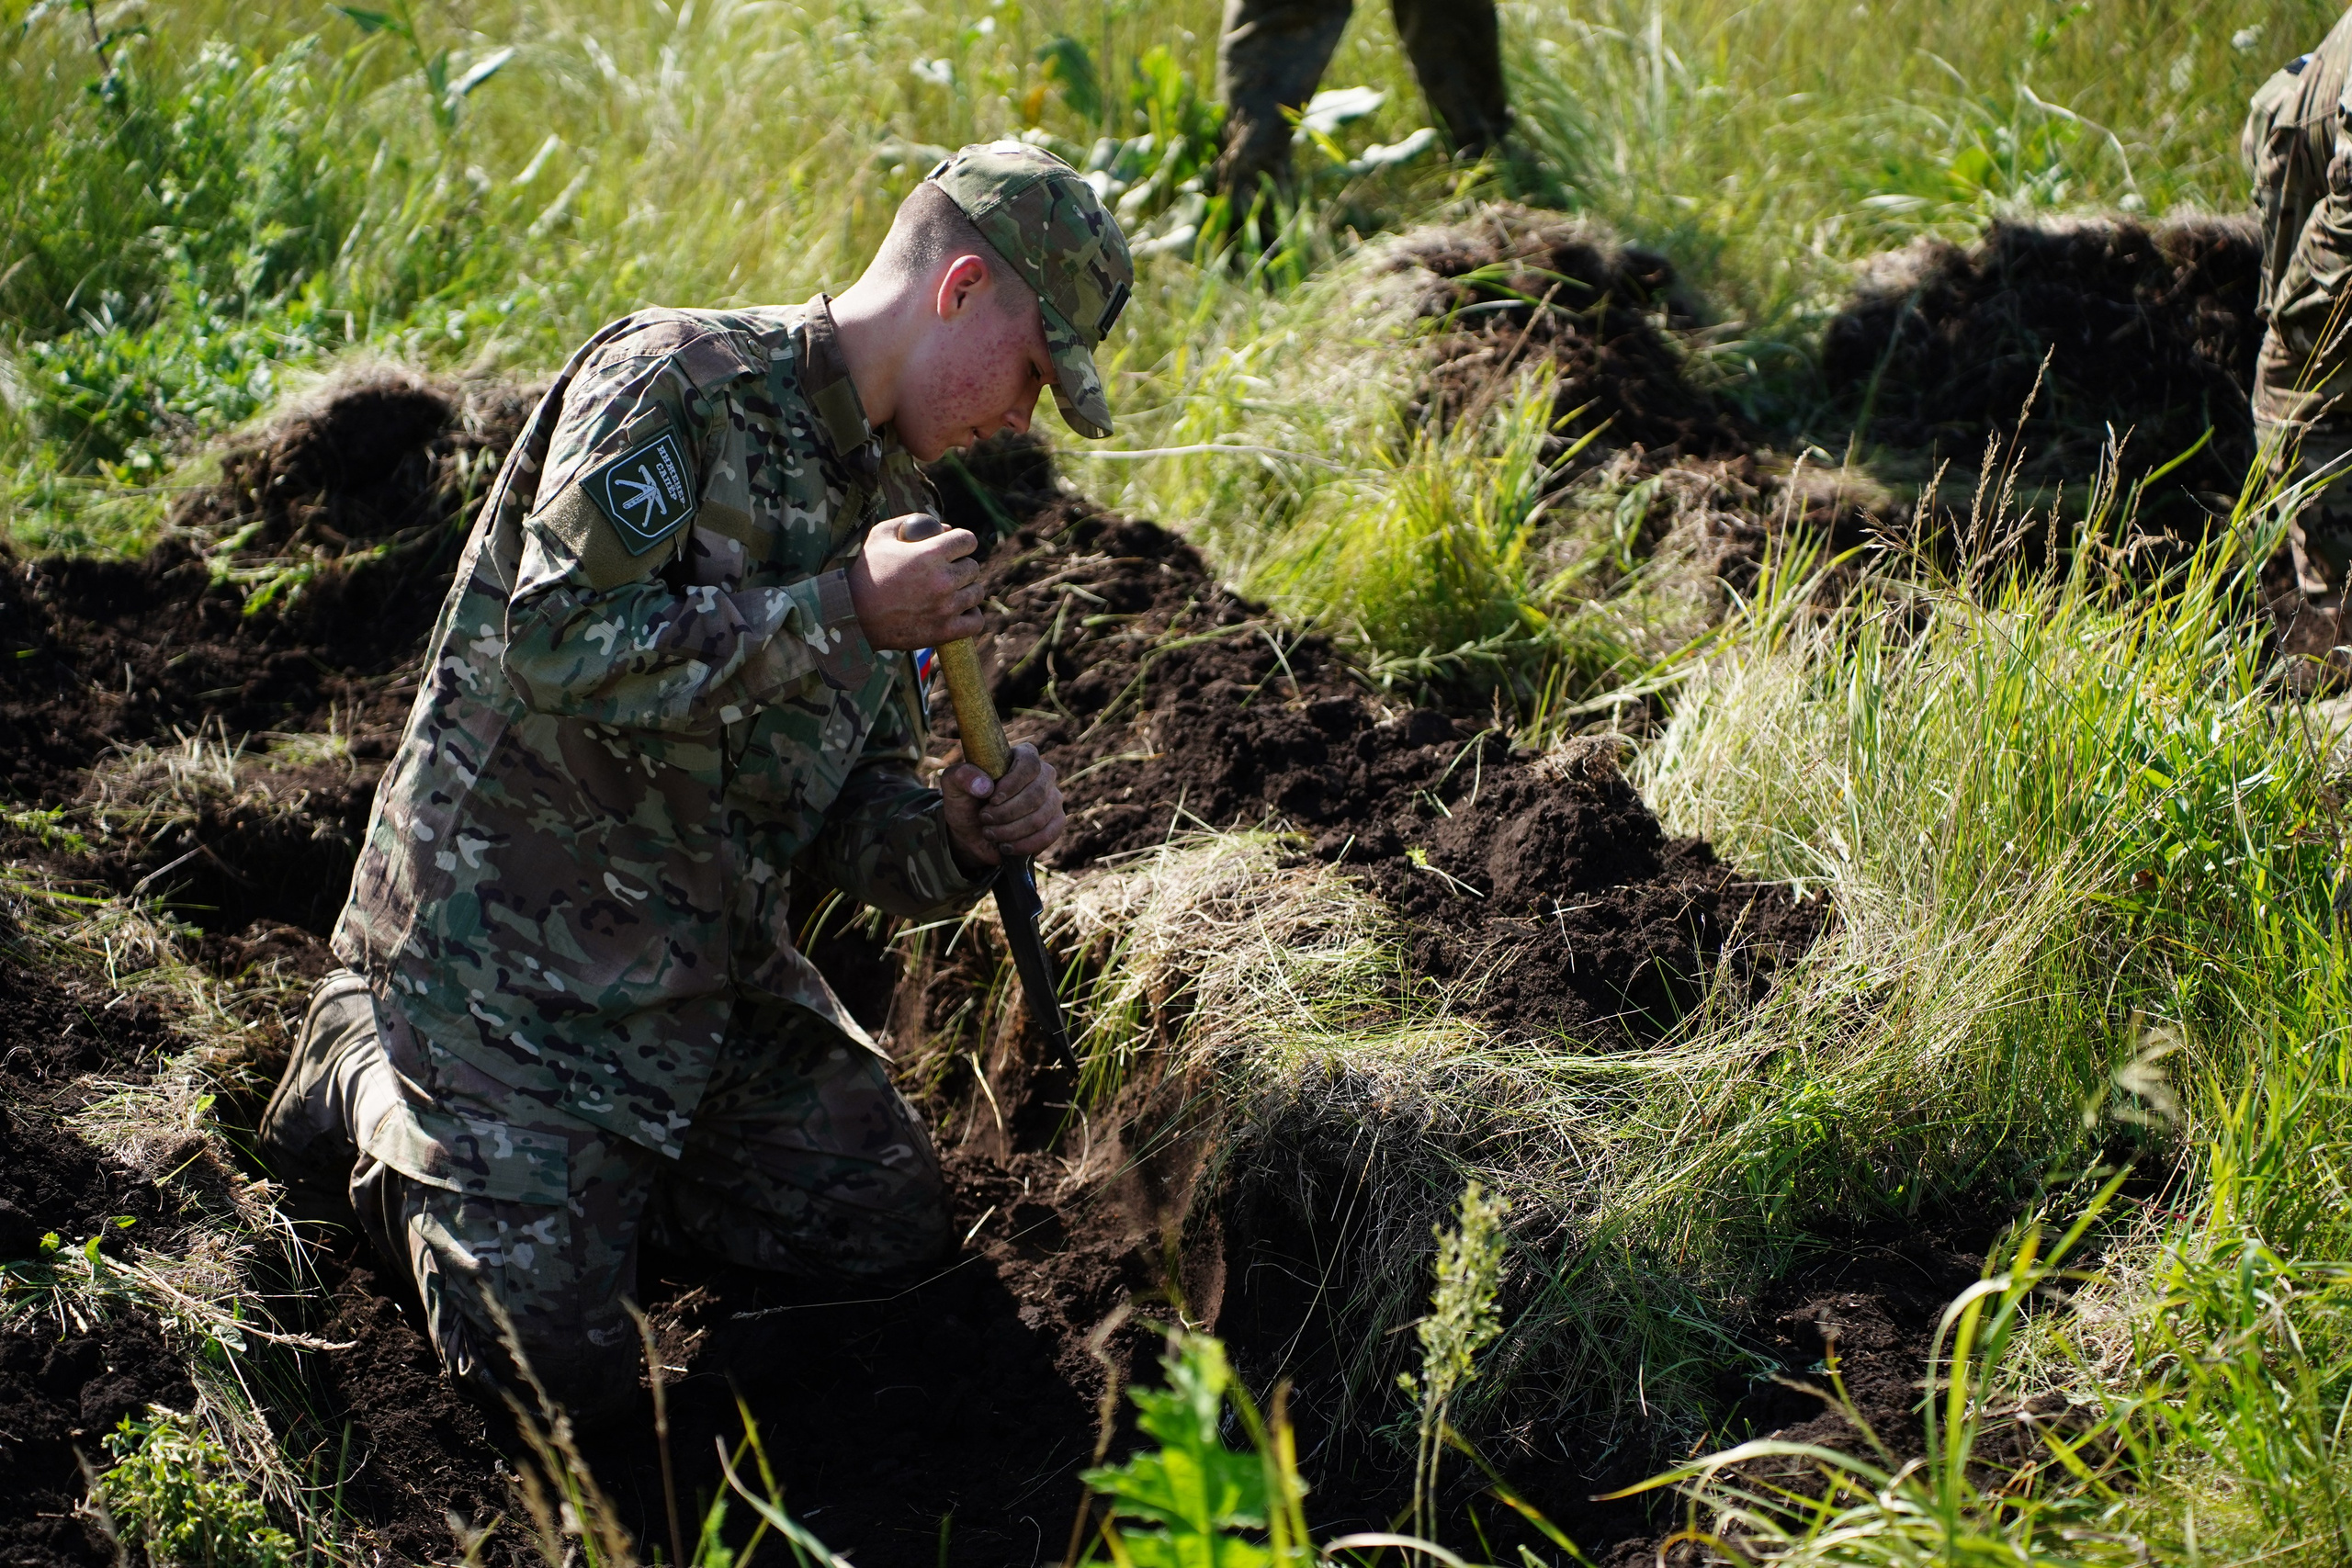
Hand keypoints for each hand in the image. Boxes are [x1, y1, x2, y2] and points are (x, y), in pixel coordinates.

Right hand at [848, 513, 982, 649]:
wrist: (853, 615)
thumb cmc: (866, 573)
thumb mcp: (881, 535)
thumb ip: (912, 521)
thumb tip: (944, 527)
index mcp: (930, 554)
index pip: (968, 540)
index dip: (961, 542)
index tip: (954, 548)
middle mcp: (943, 580)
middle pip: (973, 567)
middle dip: (961, 566)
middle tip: (946, 571)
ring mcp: (946, 608)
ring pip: (976, 593)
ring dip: (966, 590)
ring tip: (950, 591)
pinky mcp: (944, 631)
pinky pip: (976, 621)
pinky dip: (970, 616)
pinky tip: (958, 611)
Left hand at [942, 743, 1063, 867]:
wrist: (973, 833)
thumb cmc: (966, 802)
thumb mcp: (954, 786)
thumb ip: (961, 776)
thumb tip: (985, 786)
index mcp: (1022, 756)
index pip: (1029, 763)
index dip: (1013, 783)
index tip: (992, 799)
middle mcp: (1044, 775)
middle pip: (1036, 793)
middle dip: (1007, 812)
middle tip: (984, 819)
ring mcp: (1053, 799)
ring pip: (1040, 817)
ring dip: (1011, 830)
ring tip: (989, 833)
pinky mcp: (1056, 822)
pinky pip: (1048, 834)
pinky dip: (1024, 844)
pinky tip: (1005, 846)